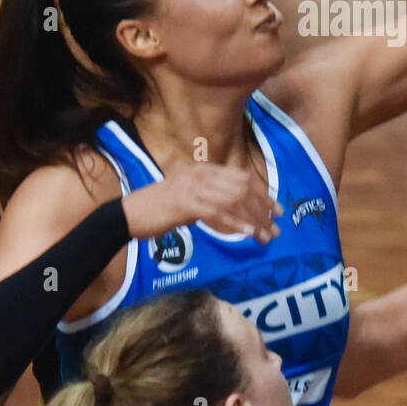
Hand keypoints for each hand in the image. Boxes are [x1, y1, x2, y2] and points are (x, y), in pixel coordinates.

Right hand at [130, 163, 282, 243]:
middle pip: (243, 188)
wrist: (129, 214)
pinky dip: (236, 223)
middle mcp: (201, 174)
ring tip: (267, 236)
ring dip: (254, 220)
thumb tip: (237, 210)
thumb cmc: (159, 208)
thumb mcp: (189, 196)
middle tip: (277, 227)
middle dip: (264, 208)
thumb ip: (211, 198)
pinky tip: (248, 233)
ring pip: (234, 200)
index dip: (263, 193)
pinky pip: (218, 212)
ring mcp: (193, 187)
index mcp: (203, 169)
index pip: (242, 177)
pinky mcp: (186, 203)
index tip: (277, 210)